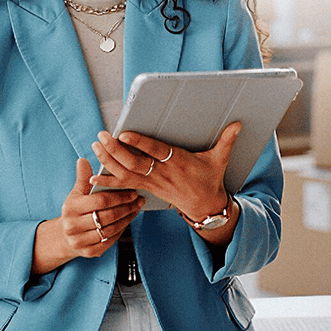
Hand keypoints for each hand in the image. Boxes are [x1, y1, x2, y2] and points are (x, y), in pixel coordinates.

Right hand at [32, 158, 141, 274]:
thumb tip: (83, 160)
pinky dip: (122, 230)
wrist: (65, 236)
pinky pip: (111, 240)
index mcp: (70, 208)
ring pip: (111, 229)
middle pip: (108, 216)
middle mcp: (73, 226)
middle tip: (139, 199)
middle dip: (126, 207)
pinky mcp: (90, 252)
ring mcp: (81, 241)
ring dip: (127, 218)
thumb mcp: (76, 193)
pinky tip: (128, 220)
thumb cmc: (75, 209)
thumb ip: (82, 178)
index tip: (132, 191)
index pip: (100, 201)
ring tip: (136, 208)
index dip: (119, 196)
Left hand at [89, 121, 239, 223]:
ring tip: (95, 147)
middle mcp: (162, 173)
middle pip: (135, 163)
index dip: (140, 143)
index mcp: (178, 163)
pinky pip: (124, 186)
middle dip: (116, 150)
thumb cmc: (209, 180)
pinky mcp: (147, 188)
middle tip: (102, 136)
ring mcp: (152, 183)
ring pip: (126, 173)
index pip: (156, 151)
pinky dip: (108, 182)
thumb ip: (226, 141)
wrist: (205, 206)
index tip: (125, 134)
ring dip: (109, 161)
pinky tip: (93, 178)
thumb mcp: (219, 160)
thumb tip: (238, 124)